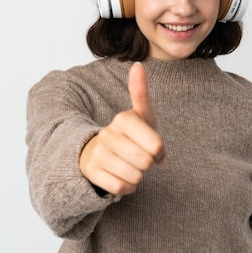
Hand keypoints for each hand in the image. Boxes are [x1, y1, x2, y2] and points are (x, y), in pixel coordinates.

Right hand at [79, 62, 164, 194]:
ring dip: (137, 176)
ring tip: (129, 165)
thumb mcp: (141, 115)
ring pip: (134, 177)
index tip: (153, 147)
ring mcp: (99, 153)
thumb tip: (138, 64)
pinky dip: (127, 187)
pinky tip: (121, 176)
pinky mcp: (92, 171)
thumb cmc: (129, 135)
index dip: (159, 151)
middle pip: (145, 162)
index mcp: (124, 119)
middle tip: (139, 157)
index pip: (157, 146)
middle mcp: (109, 134)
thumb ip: (141, 92)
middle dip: (147, 164)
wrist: (99, 152)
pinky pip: (121, 188)